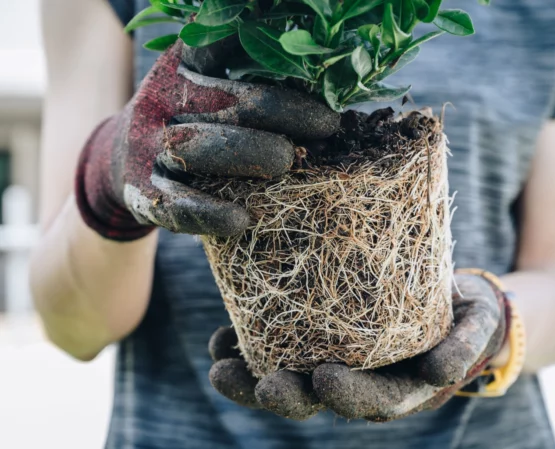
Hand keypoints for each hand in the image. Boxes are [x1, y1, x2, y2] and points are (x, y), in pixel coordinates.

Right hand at [75, 39, 338, 240]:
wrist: (122, 160)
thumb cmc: (188, 119)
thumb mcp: (205, 85)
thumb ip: (248, 74)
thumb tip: (321, 68)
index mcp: (182, 68)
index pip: (221, 47)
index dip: (273, 56)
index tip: (322, 69)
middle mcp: (162, 103)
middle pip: (224, 101)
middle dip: (282, 111)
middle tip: (326, 124)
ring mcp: (149, 149)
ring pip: (198, 150)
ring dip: (249, 154)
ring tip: (288, 162)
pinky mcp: (145, 193)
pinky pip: (177, 205)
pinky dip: (211, 213)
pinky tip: (242, 220)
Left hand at [208, 273, 506, 420]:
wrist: (451, 299)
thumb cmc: (465, 313)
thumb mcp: (476, 325)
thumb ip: (464, 345)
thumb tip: (440, 373)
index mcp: (399, 387)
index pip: (371, 401)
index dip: (348, 396)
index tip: (325, 379)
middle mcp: (362, 382)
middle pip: (319, 399)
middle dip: (289, 396)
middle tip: (263, 386)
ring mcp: (336, 362)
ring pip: (289, 378)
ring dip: (252, 377)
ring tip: (219, 366)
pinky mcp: (317, 339)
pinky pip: (278, 348)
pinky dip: (248, 346)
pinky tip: (221, 337)